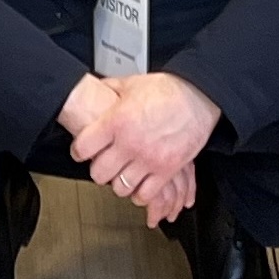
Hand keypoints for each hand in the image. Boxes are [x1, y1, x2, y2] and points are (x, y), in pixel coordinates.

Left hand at [65, 73, 222, 225]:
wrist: (199, 97)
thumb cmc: (168, 90)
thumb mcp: (132, 84)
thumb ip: (110, 89)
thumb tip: (95, 88)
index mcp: (117, 121)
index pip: (83, 148)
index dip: (80, 151)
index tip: (82, 152)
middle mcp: (130, 143)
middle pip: (99, 173)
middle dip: (98, 170)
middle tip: (103, 165)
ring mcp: (148, 159)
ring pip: (120, 188)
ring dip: (119, 183)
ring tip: (121, 175)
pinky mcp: (167, 170)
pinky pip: (146, 194)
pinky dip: (140, 194)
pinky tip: (139, 185)